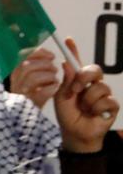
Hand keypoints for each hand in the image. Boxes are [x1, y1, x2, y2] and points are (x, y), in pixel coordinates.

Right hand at [10, 48, 59, 108]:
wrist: (26, 118)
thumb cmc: (32, 95)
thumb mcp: (29, 79)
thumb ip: (35, 66)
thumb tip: (47, 54)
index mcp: (14, 73)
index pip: (22, 56)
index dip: (38, 53)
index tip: (51, 56)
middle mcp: (15, 82)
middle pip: (27, 66)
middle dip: (46, 65)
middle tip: (54, 69)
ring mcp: (21, 94)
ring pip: (33, 78)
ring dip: (49, 77)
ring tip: (54, 80)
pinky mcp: (30, 104)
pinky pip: (42, 92)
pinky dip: (51, 89)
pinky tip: (54, 89)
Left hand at [54, 38, 118, 152]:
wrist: (74, 133)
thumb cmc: (67, 115)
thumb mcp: (61, 97)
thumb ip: (66, 81)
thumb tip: (66, 63)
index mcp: (78, 81)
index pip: (77, 63)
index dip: (73, 51)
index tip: (67, 40)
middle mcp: (92, 85)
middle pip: (94, 70)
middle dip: (84, 78)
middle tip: (75, 90)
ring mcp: (103, 94)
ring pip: (100, 87)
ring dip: (88, 100)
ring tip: (83, 108)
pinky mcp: (111, 105)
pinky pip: (106, 101)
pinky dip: (96, 108)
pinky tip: (92, 114)